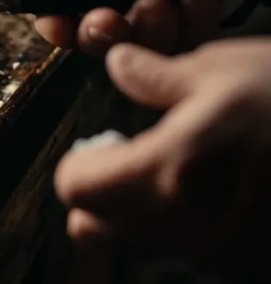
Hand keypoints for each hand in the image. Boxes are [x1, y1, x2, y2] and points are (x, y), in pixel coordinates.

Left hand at [55, 38, 270, 276]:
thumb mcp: (226, 69)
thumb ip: (155, 75)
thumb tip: (118, 64)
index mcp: (167, 173)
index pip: (76, 188)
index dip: (80, 160)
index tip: (101, 140)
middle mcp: (185, 225)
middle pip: (98, 223)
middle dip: (103, 190)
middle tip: (133, 154)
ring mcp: (220, 251)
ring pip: (143, 238)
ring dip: (143, 207)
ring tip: (185, 163)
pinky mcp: (250, 262)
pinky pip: (193, 247)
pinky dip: (190, 220)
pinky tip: (224, 183)